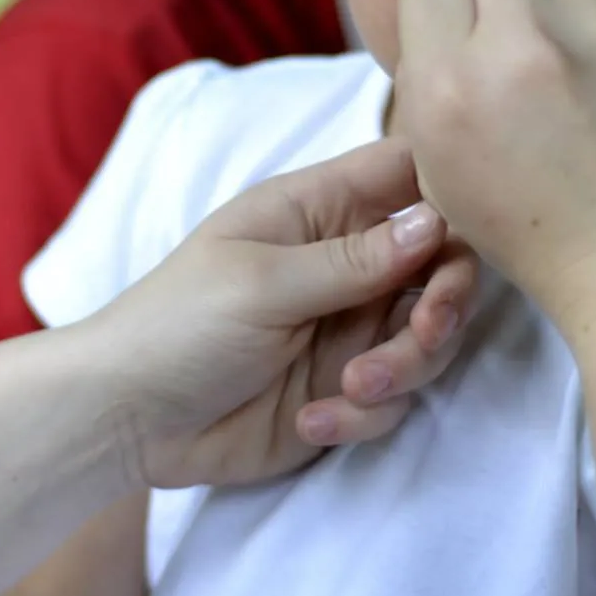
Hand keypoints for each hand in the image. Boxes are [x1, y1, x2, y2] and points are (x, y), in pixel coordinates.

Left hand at [83, 139, 476, 490]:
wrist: (125, 421)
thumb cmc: (176, 325)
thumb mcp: (262, 284)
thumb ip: (353, 260)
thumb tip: (437, 220)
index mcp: (317, 210)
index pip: (408, 173)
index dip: (451, 193)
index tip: (470, 230)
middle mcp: (345, 263)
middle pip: (441, 263)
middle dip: (445, 300)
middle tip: (425, 331)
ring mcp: (347, 329)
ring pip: (427, 337)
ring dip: (404, 366)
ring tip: (351, 388)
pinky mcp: (343, 390)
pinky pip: (393, 399)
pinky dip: (363, 414)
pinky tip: (309, 421)